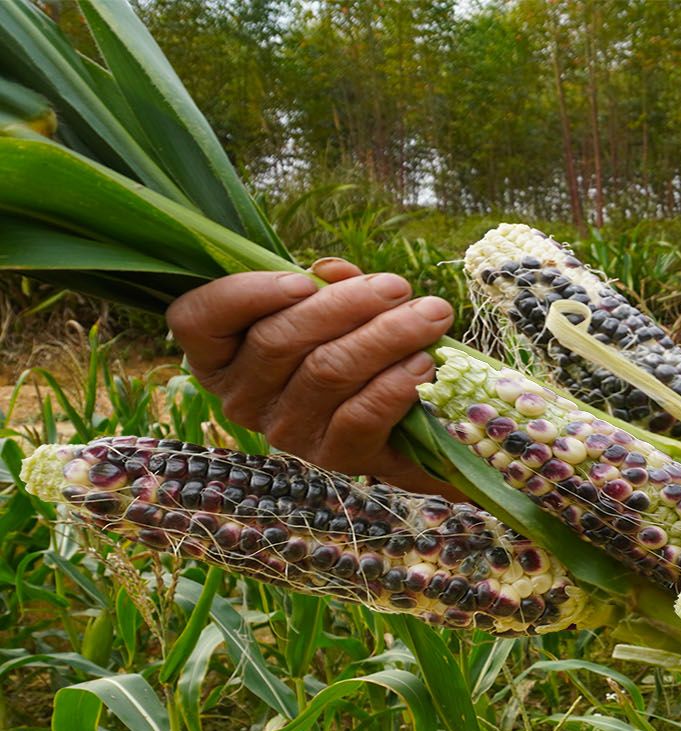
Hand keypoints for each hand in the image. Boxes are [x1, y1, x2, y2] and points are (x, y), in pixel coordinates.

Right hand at [165, 258, 457, 495]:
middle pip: (280, 340)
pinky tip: (423, 362)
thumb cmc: (350, 351)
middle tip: (397, 287)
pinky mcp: (333, 457)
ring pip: (328, 371)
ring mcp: (286, 432)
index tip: (303, 281)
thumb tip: (330, 270)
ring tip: (430, 315)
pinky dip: (396, 383)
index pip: (199, 320)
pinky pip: (361, 414)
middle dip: (345, 305)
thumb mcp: (329, 312)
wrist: (401, 427)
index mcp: (222, 355)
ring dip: (386, 336)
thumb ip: (323, 286)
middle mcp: (242, 398)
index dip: (245, 295)